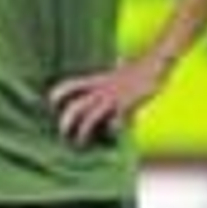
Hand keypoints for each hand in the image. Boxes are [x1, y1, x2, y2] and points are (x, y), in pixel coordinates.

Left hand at [49, 55, 170, 146]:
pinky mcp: (127, 106)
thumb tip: (115, 66)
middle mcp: (102, 90)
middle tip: (63, 135)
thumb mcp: (120, 69)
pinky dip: (111, 130)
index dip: (58, 93)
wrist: (156, 63)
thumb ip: (112, 73)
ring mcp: (114, 99)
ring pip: (90, 118)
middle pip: (76, 106)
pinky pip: (114, 123)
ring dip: (82, 133)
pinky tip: (112, 134)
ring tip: (80, 144)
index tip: (50, 104)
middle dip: (66, 123)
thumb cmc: (139, 69)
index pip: (70, 84)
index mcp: (98, 80)